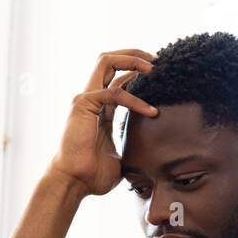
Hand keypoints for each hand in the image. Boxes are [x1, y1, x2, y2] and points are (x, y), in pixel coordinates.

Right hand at [49, 49, 157, 198]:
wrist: (75, 183)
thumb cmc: (95, 175)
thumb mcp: (123, 155)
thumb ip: (134, 145)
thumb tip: (156, 154)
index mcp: (101, 109)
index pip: (119, 79)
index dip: (138, 72)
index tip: (162, 74)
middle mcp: (92, 99)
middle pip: (109, 61)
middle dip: (134, 54)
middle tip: (158, 60)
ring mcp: (86, 99)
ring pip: (106, 62)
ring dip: (132, 60)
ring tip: (155, 68)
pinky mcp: (83, 105)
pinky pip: (114, 93)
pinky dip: (135, 99)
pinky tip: (151, 111)